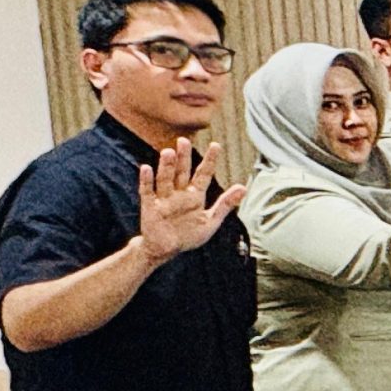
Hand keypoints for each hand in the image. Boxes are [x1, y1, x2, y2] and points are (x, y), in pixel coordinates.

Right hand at [136, 140, 243, 263]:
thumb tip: (244, 187)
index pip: (203, 174)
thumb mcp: (211, 220)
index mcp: (195, 196)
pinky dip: (146, 180)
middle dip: (183, 157)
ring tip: (168, 152)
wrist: (167, 250)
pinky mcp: (150, 207)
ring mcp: (164, 199)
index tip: (216, 145)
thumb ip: (226, 204)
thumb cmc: (189, 235)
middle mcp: (179, 194)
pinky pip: (147, 191)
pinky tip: (146, 168)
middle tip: (183, 140)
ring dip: (166, 166)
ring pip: (165, 179)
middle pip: (181, 172)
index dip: (209, 160)